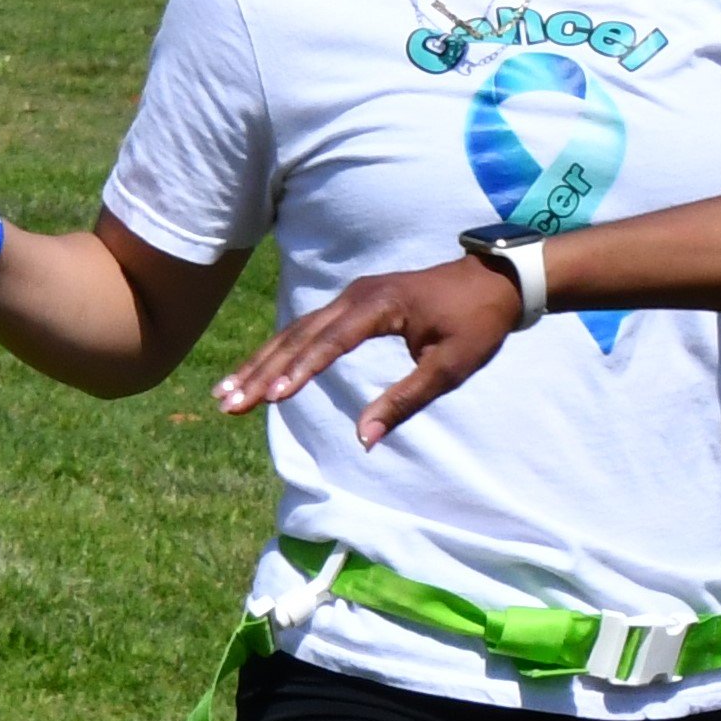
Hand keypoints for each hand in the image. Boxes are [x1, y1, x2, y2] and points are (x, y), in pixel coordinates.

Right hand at [214, 257, 523, 446]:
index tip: (271, 398)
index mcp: (379, 305)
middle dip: (260, 371)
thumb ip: (405, 401)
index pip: (328, 342)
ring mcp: (351, 296)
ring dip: (260, 362)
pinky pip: (308, 328)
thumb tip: (364, 439)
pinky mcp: (353, 303)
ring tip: (227, 392)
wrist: (493, 282)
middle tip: (227, 402)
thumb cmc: (476, 325)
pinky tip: (259, 372)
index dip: (299, 372)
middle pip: (297, 336)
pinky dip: (282, 351)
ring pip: (295, 331)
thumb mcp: (449, 368)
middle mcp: (355, 295)